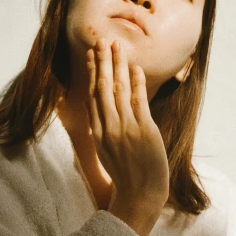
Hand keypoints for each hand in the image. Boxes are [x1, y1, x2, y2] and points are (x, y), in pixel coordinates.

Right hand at [84, 37, 169, 207]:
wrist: (139, 196)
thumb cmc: (126, 176)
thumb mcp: (106, 152)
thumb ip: (101, 129)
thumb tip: (93, 109)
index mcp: (98, 133)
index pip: (92, 96)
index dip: (92, 74)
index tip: (91, 56)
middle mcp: (108, 128)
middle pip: (102, 88)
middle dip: (102, 62)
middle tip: (101, 40)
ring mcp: (125, 129)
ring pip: (118, 91)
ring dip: (118, 66)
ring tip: (117, 46)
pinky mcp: (144, 131)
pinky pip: (139, 102)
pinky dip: (137, 84)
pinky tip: (135, 68)